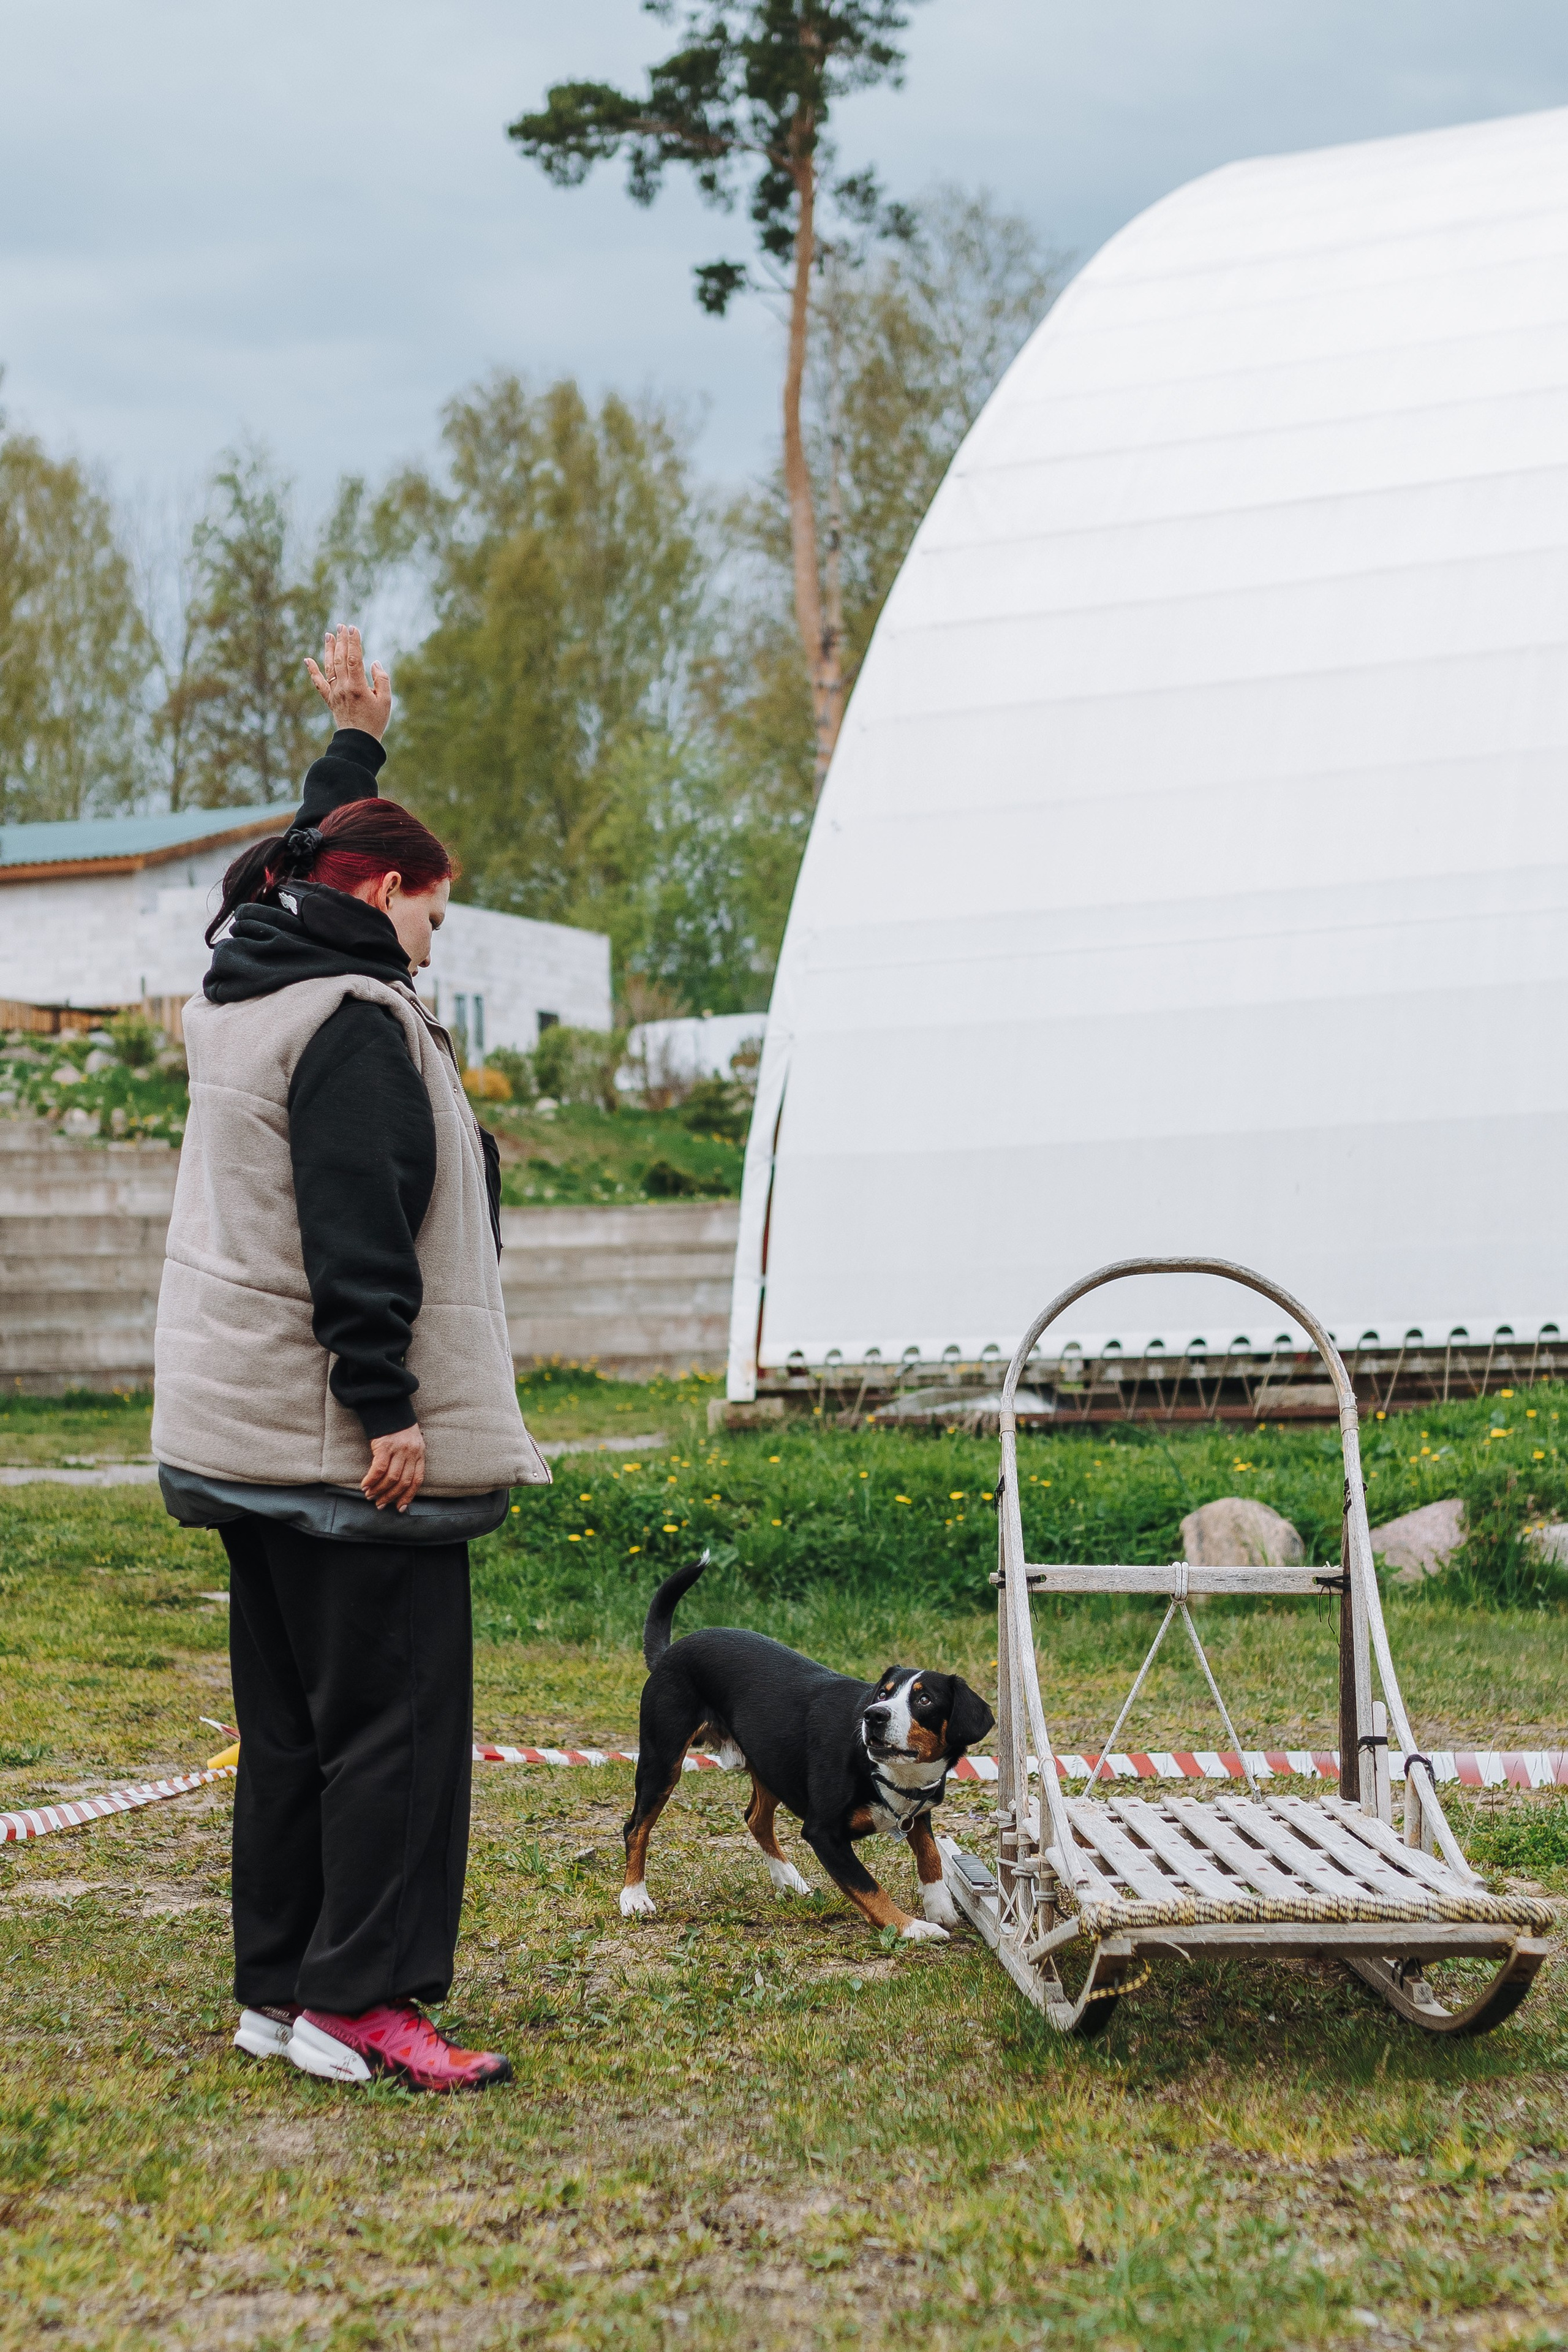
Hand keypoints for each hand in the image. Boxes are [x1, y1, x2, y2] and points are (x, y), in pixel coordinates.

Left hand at [305, 625, 391, 740]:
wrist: (358, 741)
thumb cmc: (375, 721)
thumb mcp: (386, 701)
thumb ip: (382, 680)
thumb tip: (374, 663)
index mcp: (358, 687)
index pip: (354, 659)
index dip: (353, 642)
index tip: (353, 629)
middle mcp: (343, 688)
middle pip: (340, 659)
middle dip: (341, 640)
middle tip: (341, 626)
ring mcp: (334, 693)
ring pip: (329, 667)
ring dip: (328, 649)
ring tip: (329, 634)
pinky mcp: (329, 700)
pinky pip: (319, 684)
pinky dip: (312, 671)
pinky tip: (307, 659)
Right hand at [362, 1424, 425, 1510]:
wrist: (389, 1406)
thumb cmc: (398, 1427)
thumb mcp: (410, 1443)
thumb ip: (408, 1460)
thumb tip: (399, 1483)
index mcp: (419, 1453)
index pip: (417, 1480)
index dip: (409, 1496)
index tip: (400, 1507)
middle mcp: (412, 1452)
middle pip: (404, 1481)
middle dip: (391, 1496)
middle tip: (380, 1505)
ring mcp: (399, 1449)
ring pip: (391, 1478)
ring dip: (379, 1490)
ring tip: (370, 1496)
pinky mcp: (385, 1445)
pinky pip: (378, 1469)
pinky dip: (371, 1480)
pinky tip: (365, 1485)